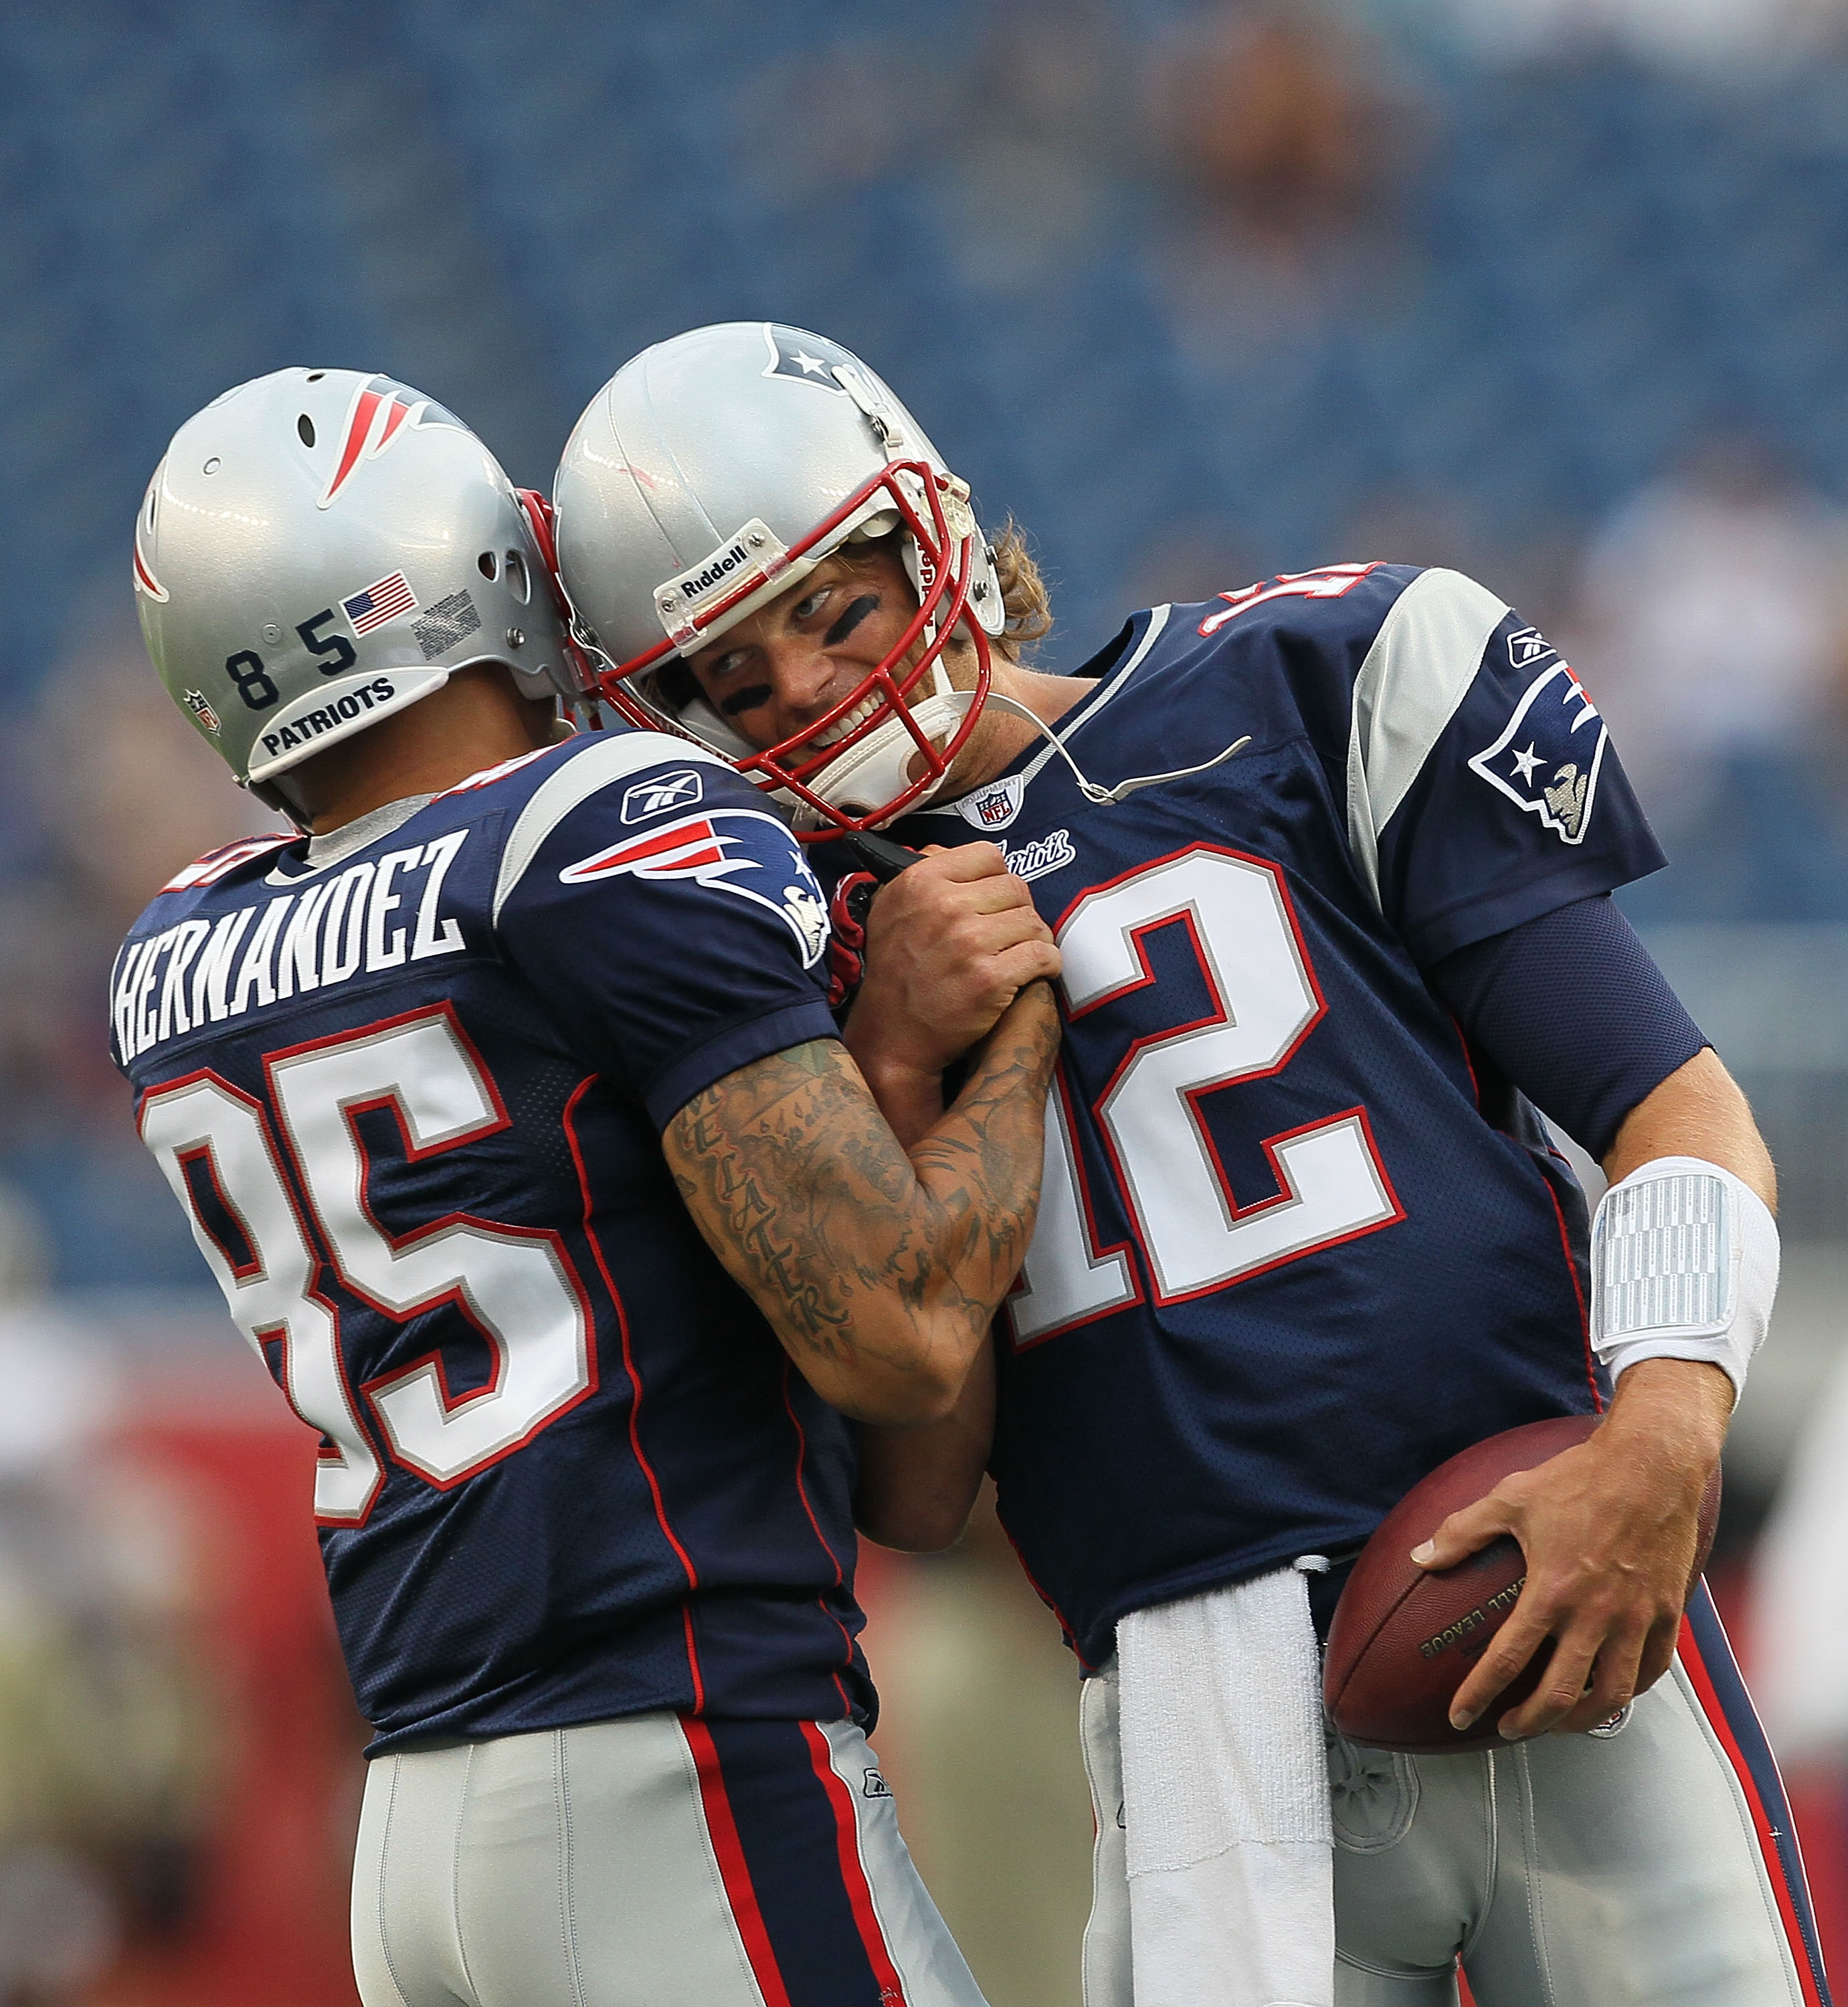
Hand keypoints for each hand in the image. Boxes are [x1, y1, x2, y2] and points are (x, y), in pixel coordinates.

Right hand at [844, 843, 1059, 1097]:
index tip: (993, 901)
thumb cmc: (895, 973)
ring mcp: (969, 942)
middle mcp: (944, 906)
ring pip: (1034, 922)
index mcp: (920, 881)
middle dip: (1018, 912)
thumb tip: (944, 850)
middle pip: (1016, 888)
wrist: (893, 1035)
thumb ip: (919, 874)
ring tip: (1019, 955)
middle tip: (1008, 935)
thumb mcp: (890, 909)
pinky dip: (1047, 964)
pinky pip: (1043, 955)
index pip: (988, 855)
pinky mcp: (990, 978)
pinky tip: (1033, 973)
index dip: (997, 879)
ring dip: (1034, 940)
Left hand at [1410, 1360, 1731, 1738]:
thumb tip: (1421, 1558)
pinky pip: (1652, 1671)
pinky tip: (1610, 1694)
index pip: (1507, 1660)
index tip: (1460, 1716)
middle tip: (1508, 1729)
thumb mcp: (1509, 1498)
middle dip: (1529, 1723)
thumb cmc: (1580, 1478)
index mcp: (1552, 1591)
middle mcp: (1596, 1614)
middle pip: (1560, 1695)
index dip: (1478, 1695)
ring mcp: (1636, 1618)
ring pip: (1611, 1696)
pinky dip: (1628, 1693)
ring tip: (1557, 1722)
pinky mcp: (1667, 1614)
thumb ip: (1462, 1532)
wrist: (1651, 1465)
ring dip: (1579, 1720)